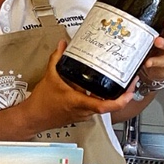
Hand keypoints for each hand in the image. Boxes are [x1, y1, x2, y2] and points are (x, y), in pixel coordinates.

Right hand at [23, 40, 138, 129]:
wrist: (33, 117)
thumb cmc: (41, 104)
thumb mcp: (49, 77)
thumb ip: (57, 59)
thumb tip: (63, 46)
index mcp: (79, 102)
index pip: (107, 105)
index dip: (122, 99)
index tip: (130, 90)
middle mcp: (84, 111)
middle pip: (110, 104)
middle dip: (121, 94)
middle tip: (129, 81)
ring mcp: (83, 114)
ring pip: (103, 105)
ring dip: (111, 96)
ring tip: (117, 83)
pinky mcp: (80, 115)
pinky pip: (95, 106)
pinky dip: (99, 98)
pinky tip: (96, 89)